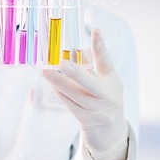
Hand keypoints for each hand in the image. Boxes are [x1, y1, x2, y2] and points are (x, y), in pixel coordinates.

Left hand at [43, 28, 126, 159]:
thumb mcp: (104, 79)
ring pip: (76, 95)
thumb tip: (73, 47)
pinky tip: (52, 84)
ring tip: (46, 72)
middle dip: (76, 73)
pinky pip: (70, 104)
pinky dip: (60, 92)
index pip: (106, 61)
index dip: (101, 46)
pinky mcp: (86, 119)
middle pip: (90, 84)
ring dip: (60, 82)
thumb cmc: (104, 95)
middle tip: (61, 63)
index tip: (96, 30)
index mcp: (113, 81)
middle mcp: (108, 96)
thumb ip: (91, 63)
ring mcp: (97, 110)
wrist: (109, 129)